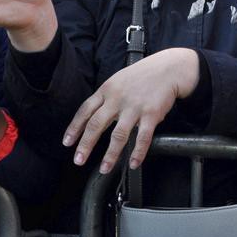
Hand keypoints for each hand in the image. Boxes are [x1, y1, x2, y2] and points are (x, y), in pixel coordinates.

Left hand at [63, 48, 199, 172]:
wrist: (169, 68)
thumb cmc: (143, 75)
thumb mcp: (118, 80)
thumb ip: (106, 97)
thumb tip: (94, 117)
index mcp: (107, 90)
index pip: (85, 110)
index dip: (75, 127)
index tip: (68, 142)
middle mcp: (118, 98)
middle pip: (97, 124)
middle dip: (86, 145)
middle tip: (78, 160)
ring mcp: (134, 107)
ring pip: (118, 135)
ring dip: (110, 155)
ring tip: (105, 168)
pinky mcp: (151, 114)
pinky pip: (143, 138)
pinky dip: (138, 153)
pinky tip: (133, 163)